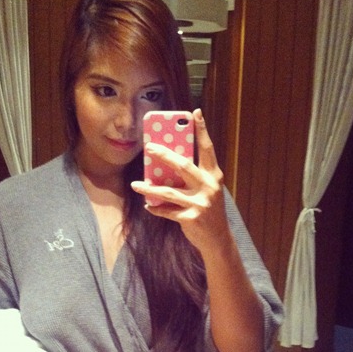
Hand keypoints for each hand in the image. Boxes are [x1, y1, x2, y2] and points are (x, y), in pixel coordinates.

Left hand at [131, 108, 229, 250]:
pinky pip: (167, 210)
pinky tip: (148, 205)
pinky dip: (155, 208)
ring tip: (135, 184)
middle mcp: (209, 187)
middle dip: (164, 155)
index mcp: (214, 176)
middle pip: (183, 165)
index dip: (202, 130)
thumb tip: (167, 163)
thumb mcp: (207, 190)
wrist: (217, 239)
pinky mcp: (190, 218)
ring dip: (149, 188)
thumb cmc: (208, 210)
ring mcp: (200, 203)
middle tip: (149, 147)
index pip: (207, 149)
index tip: (195, 113)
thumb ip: (193, 177)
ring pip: (169, 191)